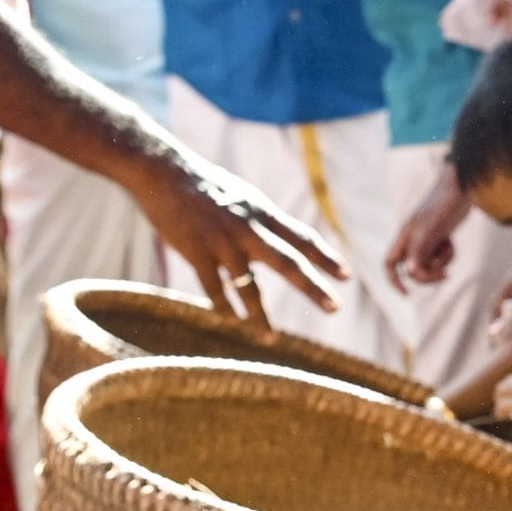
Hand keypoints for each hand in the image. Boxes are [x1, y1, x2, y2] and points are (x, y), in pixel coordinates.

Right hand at [126, 147, 345, 323]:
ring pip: (248, 285)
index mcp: (262, 214)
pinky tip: (232, 323)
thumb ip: (262, 221)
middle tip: (336, 308)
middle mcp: (248, 228)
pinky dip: (224, 307)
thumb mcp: (243, 198)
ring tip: (271, 338)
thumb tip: (281, 239)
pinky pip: (214, 287)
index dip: (326, 257)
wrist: (164, 172)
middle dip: (313, 287)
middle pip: (288, 262)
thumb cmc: (204, 187)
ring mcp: (222, 241)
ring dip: (260, 315)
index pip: (302, 238)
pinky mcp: (196, 251)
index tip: (347, 276)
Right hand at [386, 169, 470, 290]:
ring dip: (441, 262)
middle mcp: (412, 239)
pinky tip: (451, 241)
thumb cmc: (442, 206)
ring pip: (429, 263)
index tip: (407, 293)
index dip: (394, 280)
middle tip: (445, 275)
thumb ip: (420, 252)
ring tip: (449, 247)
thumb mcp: (431, 231)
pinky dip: (448, 253)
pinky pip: (440, 255)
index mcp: (405, 237)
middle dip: (429, 275)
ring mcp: (426, 237)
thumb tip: (410, 273)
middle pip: (414, 268)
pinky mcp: (439, 235)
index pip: (390, 264)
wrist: (461, 188)